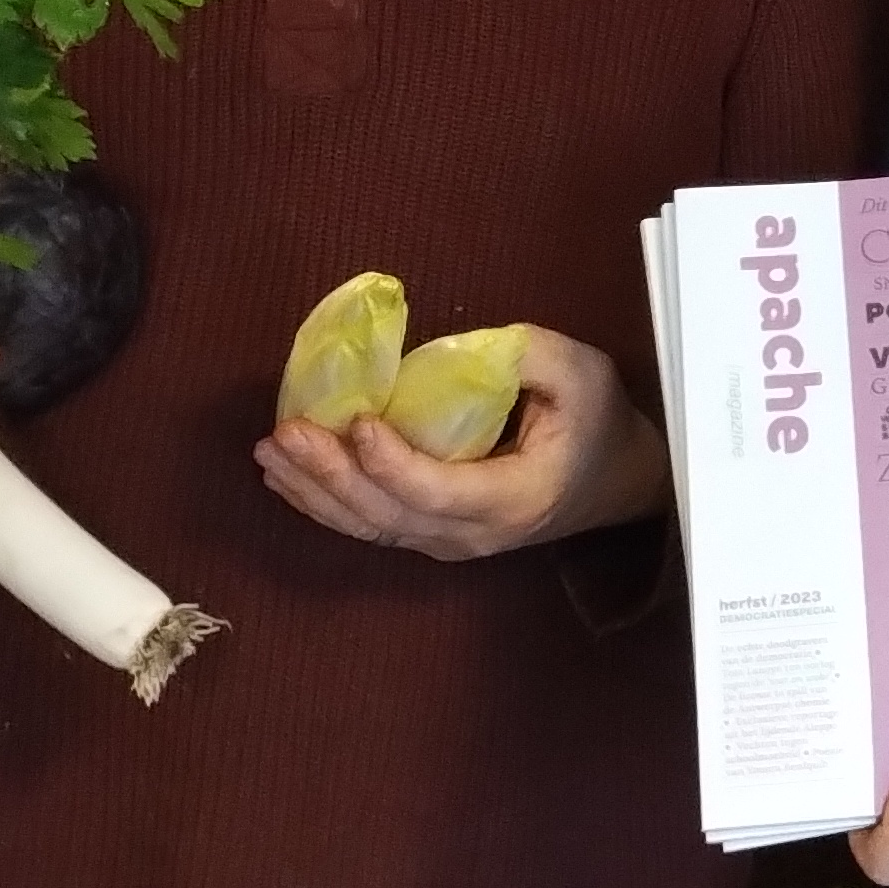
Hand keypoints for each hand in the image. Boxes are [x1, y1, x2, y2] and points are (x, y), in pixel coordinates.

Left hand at [254, 326, 670, 561]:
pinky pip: (369, 524)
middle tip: (287, 432)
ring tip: (271, 451)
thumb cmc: (598, 421)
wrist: (617, 478)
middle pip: (388, 514)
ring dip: (314, 491)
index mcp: (514, 497)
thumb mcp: (582, 373)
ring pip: (368, 526)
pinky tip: (287, 476)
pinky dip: (323, 502)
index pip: (440, 491)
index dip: (392, 463)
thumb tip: (455, 346)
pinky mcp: (429, 533)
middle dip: (331, 474)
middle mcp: (472, 533)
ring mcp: (447, 541)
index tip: (359, 421)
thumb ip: (528, 354)